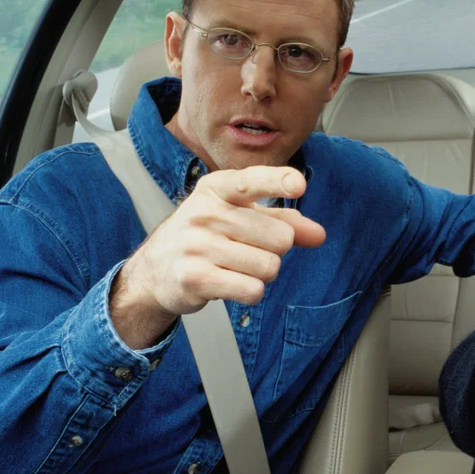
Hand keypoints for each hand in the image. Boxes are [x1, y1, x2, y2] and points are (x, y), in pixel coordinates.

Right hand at [110, 166, 325, 348]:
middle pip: (280, 238)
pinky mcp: (195, 278)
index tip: (299, 184)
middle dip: (276, 251)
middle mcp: (205, 212)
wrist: (155, 270)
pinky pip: (253, 290)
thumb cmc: (208, 236)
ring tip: (236, 267)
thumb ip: (283, 221)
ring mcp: (196, 245)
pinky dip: (251, 292)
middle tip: (248, 250)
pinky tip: (230, 283)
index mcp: (217, 189)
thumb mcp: (242, 217)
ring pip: (269, 266)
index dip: (279, 182)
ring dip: (263, 273)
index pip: (252, 181)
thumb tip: (319, 234)